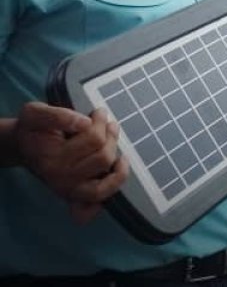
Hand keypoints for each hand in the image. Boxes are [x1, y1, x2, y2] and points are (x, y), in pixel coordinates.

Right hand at [15, 102, 127, 222]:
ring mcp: (68, 190)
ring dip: (116, 153)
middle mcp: (60, 179)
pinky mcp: (74, 195)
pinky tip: (117, 167)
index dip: (100, 122)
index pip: (93, 139)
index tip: (96, 113)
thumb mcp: (36, 113)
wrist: (23, 146)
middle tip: (105, 123)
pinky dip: (111, 185)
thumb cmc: (33, 129)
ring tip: (111, 138)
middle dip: (109, 135)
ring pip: (107, 173)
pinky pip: (97, 199)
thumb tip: (84, 123)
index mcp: (51, 158)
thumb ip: (57, 115)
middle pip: (104, 156)